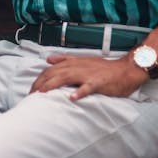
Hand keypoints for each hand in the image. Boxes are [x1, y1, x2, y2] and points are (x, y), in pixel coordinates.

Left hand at [30, 53, 148, 100]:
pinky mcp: (99, 82)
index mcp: (72, 63)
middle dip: (41, 83)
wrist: (125, 69)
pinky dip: (80, 91)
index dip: (39, 79)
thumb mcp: (82, 60)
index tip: (31, 90)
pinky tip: (72, 98)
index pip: (50, 70)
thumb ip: (64, 59)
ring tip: (42, 93)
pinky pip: (88, 87)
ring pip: (67, 77)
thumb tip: (48, 59)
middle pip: (55, 73)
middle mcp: (77, 66)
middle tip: (31, 95)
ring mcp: (88, 74)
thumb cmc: (103, 68)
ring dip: (53, 85)